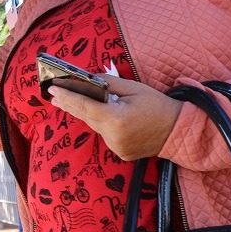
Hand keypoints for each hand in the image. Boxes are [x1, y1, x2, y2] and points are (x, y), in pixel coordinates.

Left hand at [48, 75, 182, 161]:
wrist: (178, 131)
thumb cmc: (156, 105)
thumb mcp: (133, 87)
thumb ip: (108, 83)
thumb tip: (88, 79)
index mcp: (116, 118)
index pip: (85, 106)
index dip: (67, 97)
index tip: (52, 89)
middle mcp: (113, 135)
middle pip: (86, 117)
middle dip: (69, 104)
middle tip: (54, 95)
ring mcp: (116, 147)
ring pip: (95, 126)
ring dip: (86, 114)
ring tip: (71, 101)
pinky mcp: (120, 152)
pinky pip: (105, 135)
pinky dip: (101, 124)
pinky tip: (101, 116)